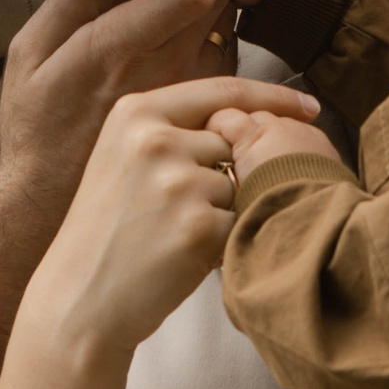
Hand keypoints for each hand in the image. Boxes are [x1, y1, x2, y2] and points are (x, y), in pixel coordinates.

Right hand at [0, 0, 243, 202]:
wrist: (49, 202)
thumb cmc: (36, 124)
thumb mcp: (29, 53)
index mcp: (114, 49)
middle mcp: (160, 75)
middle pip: (220, 1)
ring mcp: (185, 103)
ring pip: (228, 32)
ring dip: (222, 2)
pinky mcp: (199, 125)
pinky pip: (227, 66)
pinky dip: (220, 39)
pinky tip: (190, 41)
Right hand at [25, 77, 317, 356]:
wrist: (79, 298)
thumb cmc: (108, 232)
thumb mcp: (123, 157)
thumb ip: (176, 131)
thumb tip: (250, 119)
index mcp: (135, 112)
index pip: (225, 90)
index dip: (274, 97)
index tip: (309, 107)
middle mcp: (155, 138)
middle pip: (234, 145)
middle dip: (226, 177)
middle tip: (175, 212)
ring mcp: (177, 181)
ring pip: (240, 186)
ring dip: (223, 212)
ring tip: (172, 234)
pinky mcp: (196, 225)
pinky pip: (240, 224)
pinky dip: (223, 243)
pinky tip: (181, 256)